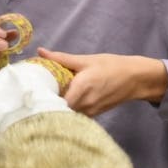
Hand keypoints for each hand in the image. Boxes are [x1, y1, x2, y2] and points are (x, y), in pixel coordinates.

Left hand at [39, 49, 167, 117]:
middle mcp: (85, 104)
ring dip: (57, 108)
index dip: (43, 99)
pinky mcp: (94, 115)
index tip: (31, 93)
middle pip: (59, 110)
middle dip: (47, 104)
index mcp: (81, 88)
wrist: (135, 79)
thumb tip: (41, 52)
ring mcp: (90, 112)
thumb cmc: (111, 66)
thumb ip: (61, 58)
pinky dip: (67, 111)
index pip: (56, 102)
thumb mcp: (86, 59)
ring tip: (45, 98)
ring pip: (67, 114)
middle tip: (34, 95)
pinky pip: (76, 115)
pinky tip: (60, 103)